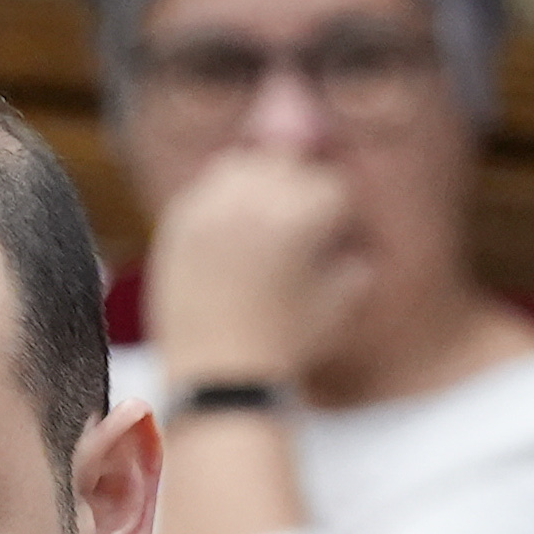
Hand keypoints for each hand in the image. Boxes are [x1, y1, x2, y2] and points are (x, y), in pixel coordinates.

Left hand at [138, 144, 367, 391]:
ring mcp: (210, 206)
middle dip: (299, 187)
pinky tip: (231, 239)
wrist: (218, 376)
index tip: (333, 240)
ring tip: (263, 229)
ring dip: (258, 184)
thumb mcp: (341, 300)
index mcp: (300, 216)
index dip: (338, 214)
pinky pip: (206, 188)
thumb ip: (356, 252)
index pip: (332, 183)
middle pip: (288, 157)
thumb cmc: (287, 343)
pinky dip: (222, 203)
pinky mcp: (177, 220)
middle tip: (295, 230)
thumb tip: (351, 222)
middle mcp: (253, 200)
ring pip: (243, 162)